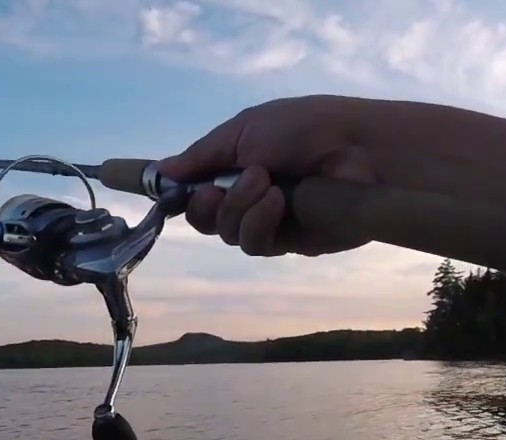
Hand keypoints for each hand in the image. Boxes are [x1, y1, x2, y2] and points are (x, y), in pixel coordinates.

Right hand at [158, 95, 384, 256]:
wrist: (357, 149)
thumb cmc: (305, 128)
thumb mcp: (244, 130)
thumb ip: (202, 155)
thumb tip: (162, 171)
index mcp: (236, 165)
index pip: (194, 186)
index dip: (174, 190)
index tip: (149, 183)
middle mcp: (249, 195)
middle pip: (204, 219)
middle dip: (203, 206)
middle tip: (214, 191)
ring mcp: (270, 220)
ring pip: (227, 234)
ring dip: (238, 208)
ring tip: (265, 183)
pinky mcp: (291, 242)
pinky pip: (255, 245)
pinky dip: (258, 222)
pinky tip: (278, 202)